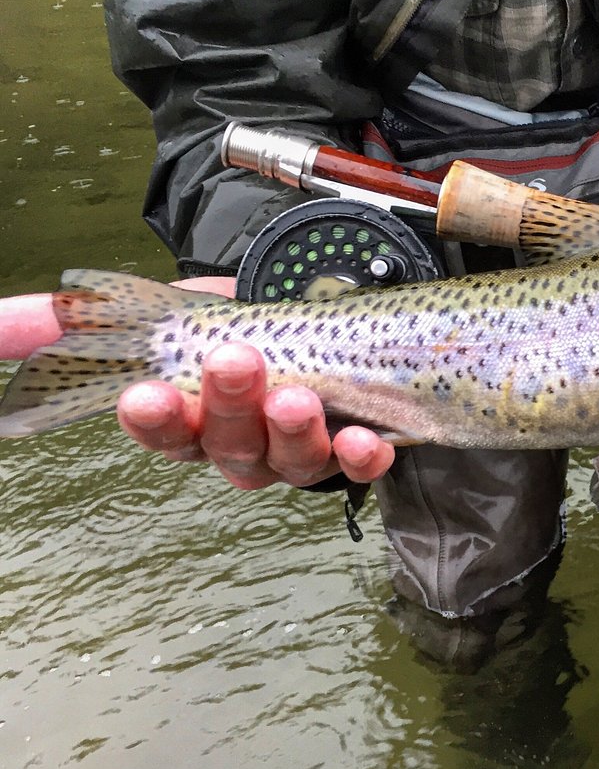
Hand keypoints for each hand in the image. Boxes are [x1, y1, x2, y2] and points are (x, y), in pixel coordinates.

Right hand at [0, 279, 394, 488]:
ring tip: (296, 397)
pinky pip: (359, 463)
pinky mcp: (354, 442)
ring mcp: (299, 450)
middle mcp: (241, 445)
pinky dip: (363, 458)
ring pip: (292, 459)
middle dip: (229, 407)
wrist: (312, 304)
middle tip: (237, 364)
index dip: (154, 420)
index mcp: (189, 421)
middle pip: (229, 444)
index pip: (163, 432)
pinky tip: (365, 443)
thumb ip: (63, 321)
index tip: (147, 395)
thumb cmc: (226, 320)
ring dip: (294, 433)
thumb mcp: (147, 311)